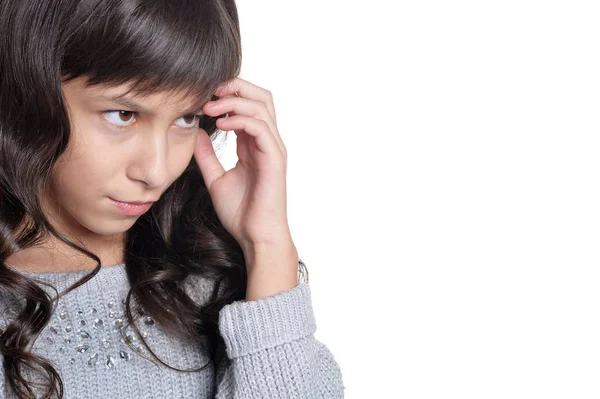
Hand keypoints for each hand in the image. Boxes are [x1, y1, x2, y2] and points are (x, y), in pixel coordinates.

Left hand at [194, 77, 292, 255]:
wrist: (256, 237)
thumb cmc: (241, 213)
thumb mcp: (215, 178)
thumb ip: (206, 155)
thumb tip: (195, 133)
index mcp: (254, 144)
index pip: (248, 104)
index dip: (227, 94)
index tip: (202, 96)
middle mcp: (267, 142)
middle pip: (260, 96)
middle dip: (235, 86)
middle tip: (209, 90)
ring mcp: (273, 148)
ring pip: (261, 106)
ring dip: (233, 101)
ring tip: (210, 106)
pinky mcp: (274, 159)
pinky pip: (260, 128)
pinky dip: (241, 119)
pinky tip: (221, 124)